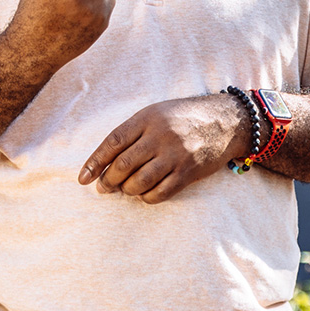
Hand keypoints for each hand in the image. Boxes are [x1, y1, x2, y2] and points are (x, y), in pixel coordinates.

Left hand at [77, 95, 249, 203]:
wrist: (226, 121)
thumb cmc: (184, 116)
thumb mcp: (157, 113)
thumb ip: (134, 132)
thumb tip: (108, 162)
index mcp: (148, 117)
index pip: (113, 141)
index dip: (95, 162)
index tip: (83, 178)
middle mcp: (160, 136)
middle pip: (123, 165)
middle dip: (108, 180)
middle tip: (103, 188)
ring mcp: (175, 155)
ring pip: (139, 182)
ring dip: (126, 190)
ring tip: (123, 190)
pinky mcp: (188, 172)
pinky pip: (160, 193)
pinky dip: (146, 197)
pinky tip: (144, 194)